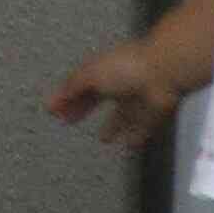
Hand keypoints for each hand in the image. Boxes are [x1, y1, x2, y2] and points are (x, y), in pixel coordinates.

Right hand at [45, 34, 176, 152]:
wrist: (162, 72)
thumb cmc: (126, 67)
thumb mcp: (90, 75)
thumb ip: (71, 89)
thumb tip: (51, 101)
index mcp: (102, 70)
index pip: (79, 85)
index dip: (66, 98)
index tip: (54, 110)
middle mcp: (119, 83)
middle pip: (97, 99)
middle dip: (83, 109)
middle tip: (69, 120)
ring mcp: (137, 99)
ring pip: (121, 115)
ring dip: (112, 127)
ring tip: (104, 138)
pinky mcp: (152, 114)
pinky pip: (142, 128)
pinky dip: (135, 136)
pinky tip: (128, 145)